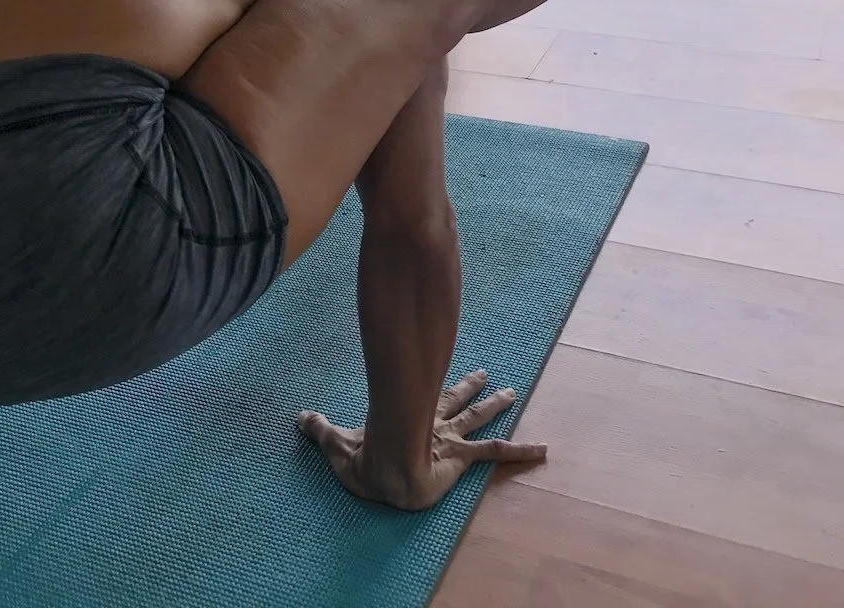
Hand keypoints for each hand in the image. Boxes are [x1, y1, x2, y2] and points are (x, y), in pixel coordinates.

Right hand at [297, 370, 546, 509]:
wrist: (383, 473)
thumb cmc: (363, 462)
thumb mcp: (337, 445)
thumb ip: (320, 431)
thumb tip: (299, 417)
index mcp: (410, 421)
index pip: (426, 397)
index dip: (439, 384)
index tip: (448, 371)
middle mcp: (433, 423)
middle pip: (456, 400)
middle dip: (472, 386)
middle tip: (488, 373)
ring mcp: (450, 439)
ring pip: (477, 418)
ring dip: (496, 405)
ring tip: (513, 391)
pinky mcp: (460, 458)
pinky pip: (495, 454)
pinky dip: (521, 451)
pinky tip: (544, 450)